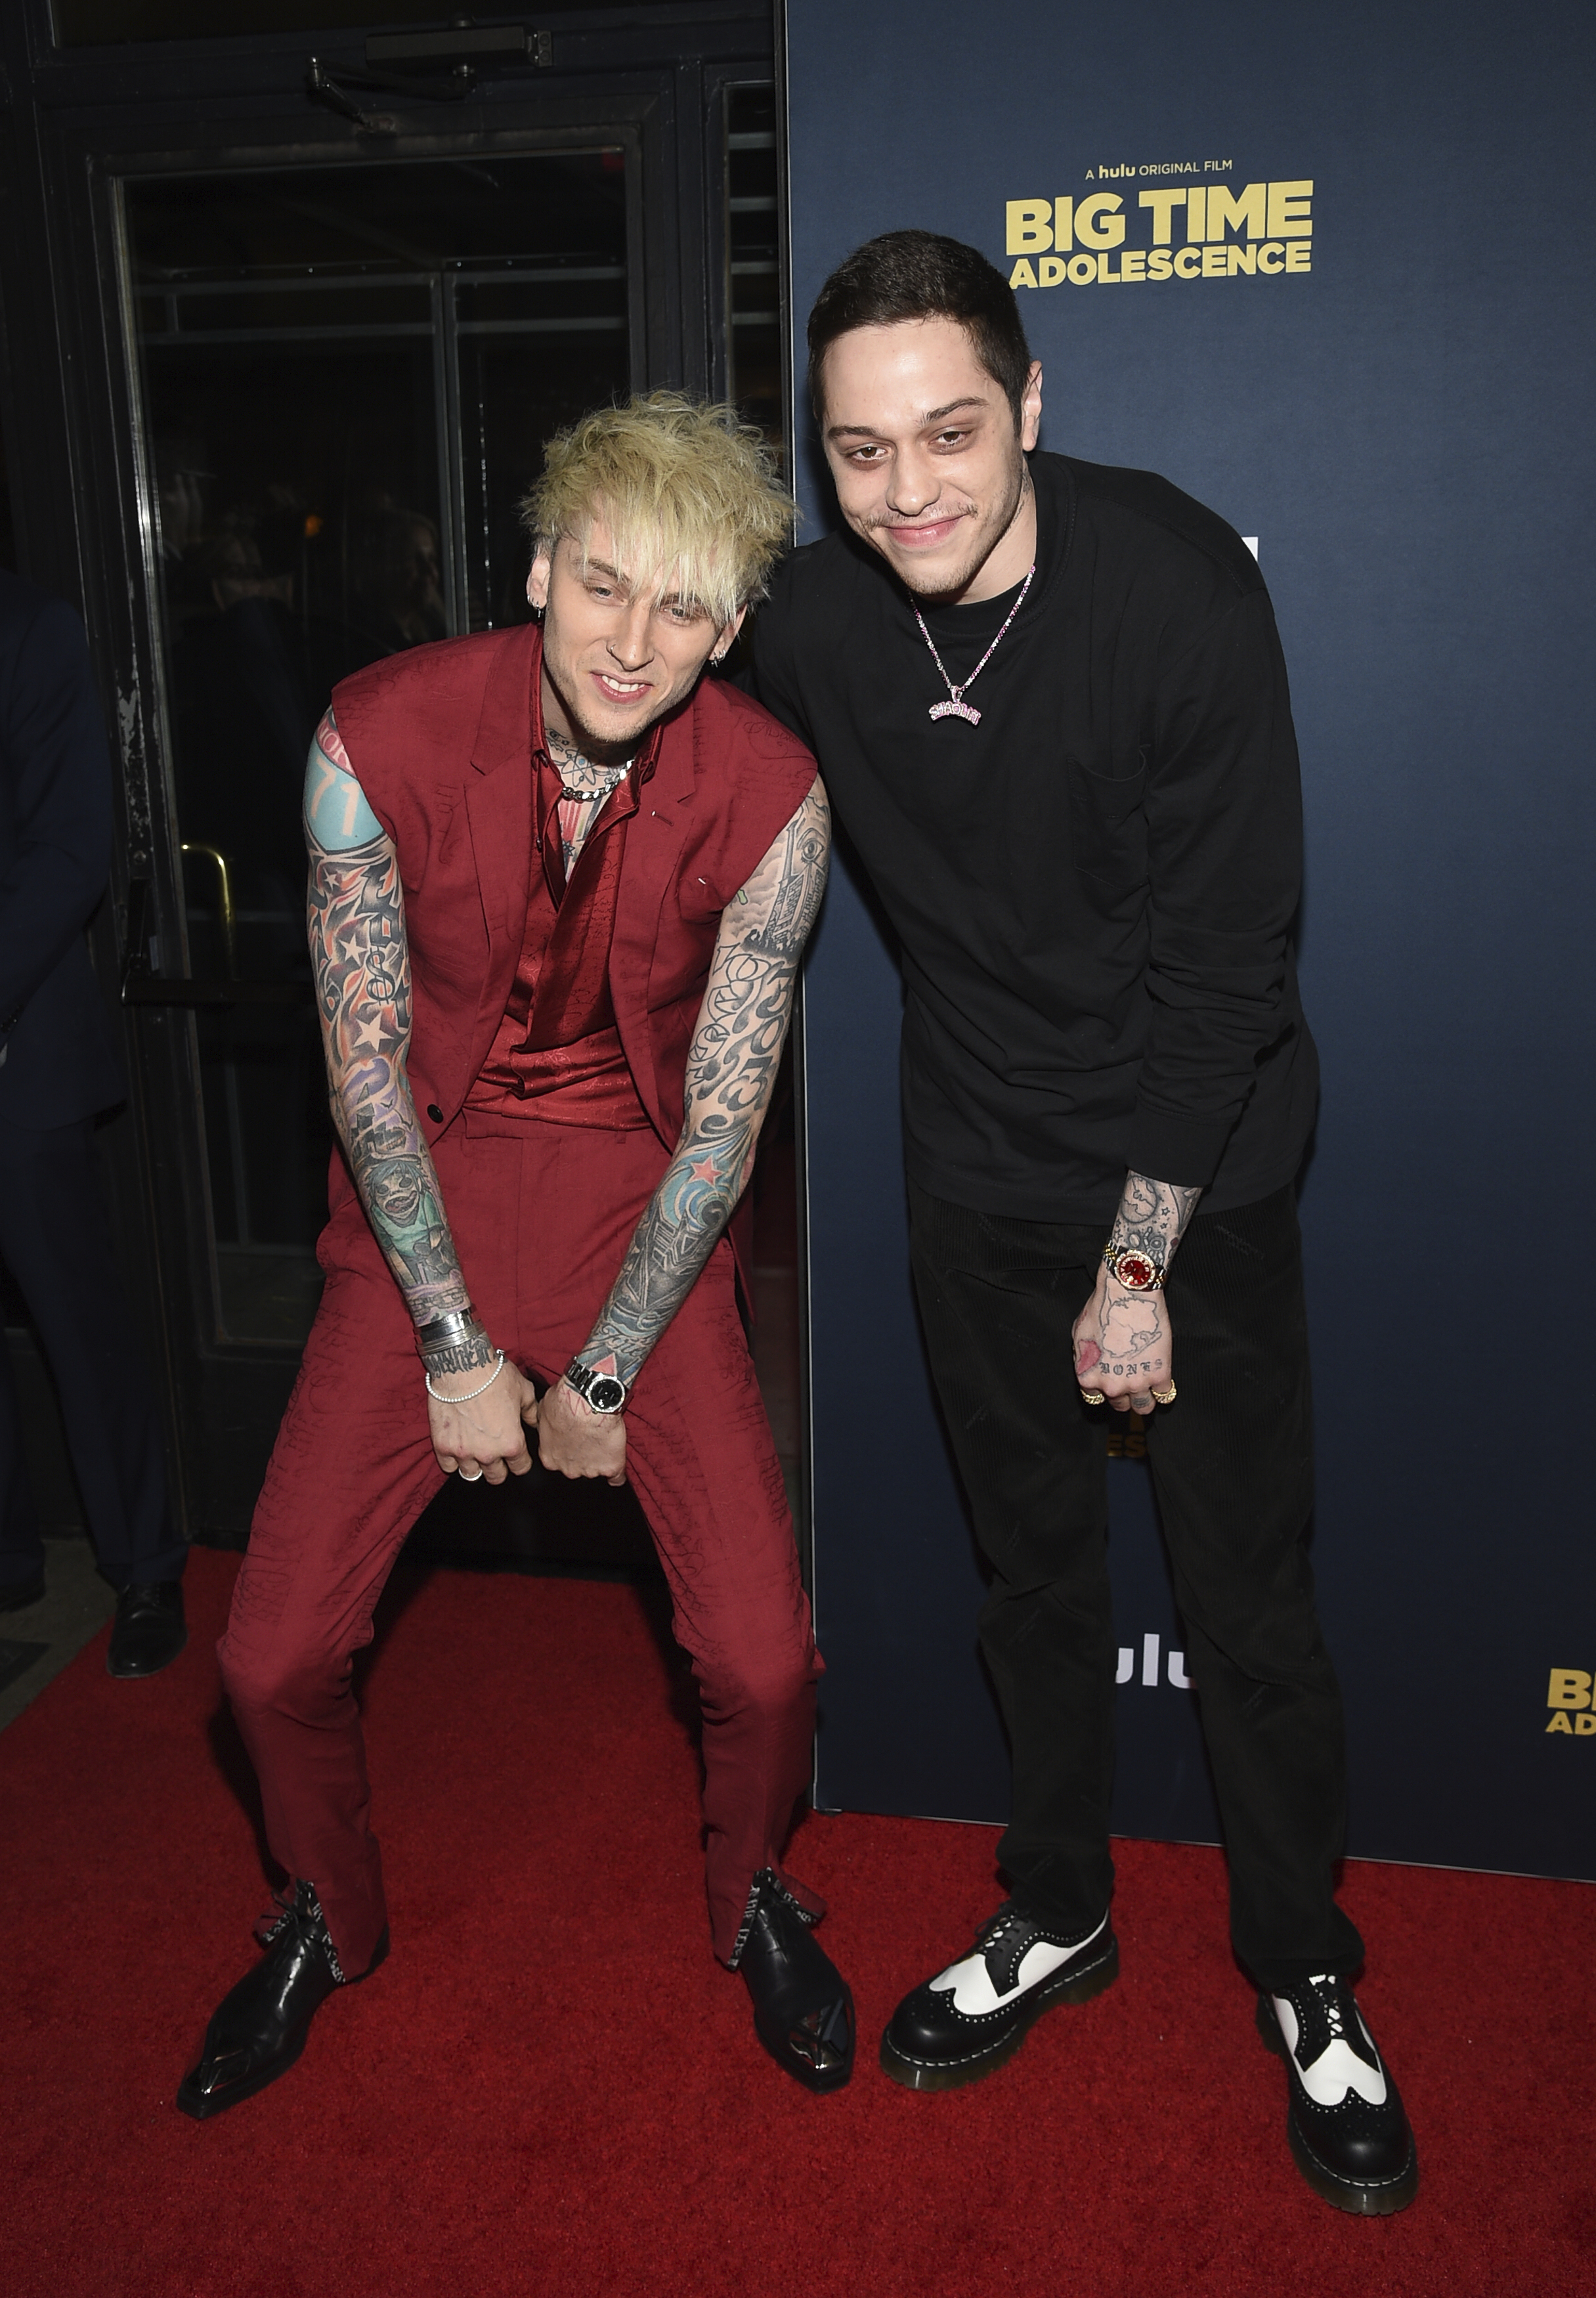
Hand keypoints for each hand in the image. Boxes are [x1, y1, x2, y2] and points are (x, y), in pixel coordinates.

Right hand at [428, 1356, 540, 1482]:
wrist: (462, 1368)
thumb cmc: (494, 1376)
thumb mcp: (523, 1390)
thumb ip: (530, 1411)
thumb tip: (534, 1422)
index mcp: (511, 1443)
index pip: (521, 1468)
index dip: (521, 1462)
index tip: (517, 1457)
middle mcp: (488, 1453)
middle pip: (496, 1477)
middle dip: (499, 1469)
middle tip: (496, 1456)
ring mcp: (464, 1452)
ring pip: (472, 1475)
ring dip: (475, 1466)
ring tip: (475, 1453)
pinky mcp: (443, 1446)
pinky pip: (448, 1466)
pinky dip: (453, 1461)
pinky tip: (457, 1448)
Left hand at [532, 1377, 627, 1485]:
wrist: (589, 1399)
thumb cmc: (565, 1402)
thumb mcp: (543, 1410)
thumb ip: (544, 1425)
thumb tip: (546, 1423)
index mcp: (550, 1457)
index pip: (557, 1460)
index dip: (565, 1448)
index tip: (571, 1438)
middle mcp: (568, 1468)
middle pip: (575, 1468)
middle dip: (581, 1454)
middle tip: (587, 1435)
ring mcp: (590, 1470)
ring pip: (595, 1469)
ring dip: (599, 1457)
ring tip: (603, 1436)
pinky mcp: (612, 1467)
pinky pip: (617, 1478)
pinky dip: (617, 1474)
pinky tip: (616, 1463)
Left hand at [1072, 1266, 1173, 1416]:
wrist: (1126, 1295)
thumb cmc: (1101, 1309)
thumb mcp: (1078, 1335)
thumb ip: (1083, 1358)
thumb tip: (1089, 1365)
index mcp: (1088, 1377)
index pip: (1096, 1399)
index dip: (1104, 1390)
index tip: (1112, 1381)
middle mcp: (1111, 1386)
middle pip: (1120, 1405)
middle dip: (1125, 1396)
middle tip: (1131, 1380)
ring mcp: (1136, 1383)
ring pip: (1144, 1407)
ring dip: (1146, 1399)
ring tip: (1148, 1386)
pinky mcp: (1160, 1374)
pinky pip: (1165, 1393)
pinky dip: (1164, 1388)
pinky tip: (1162, 1376)